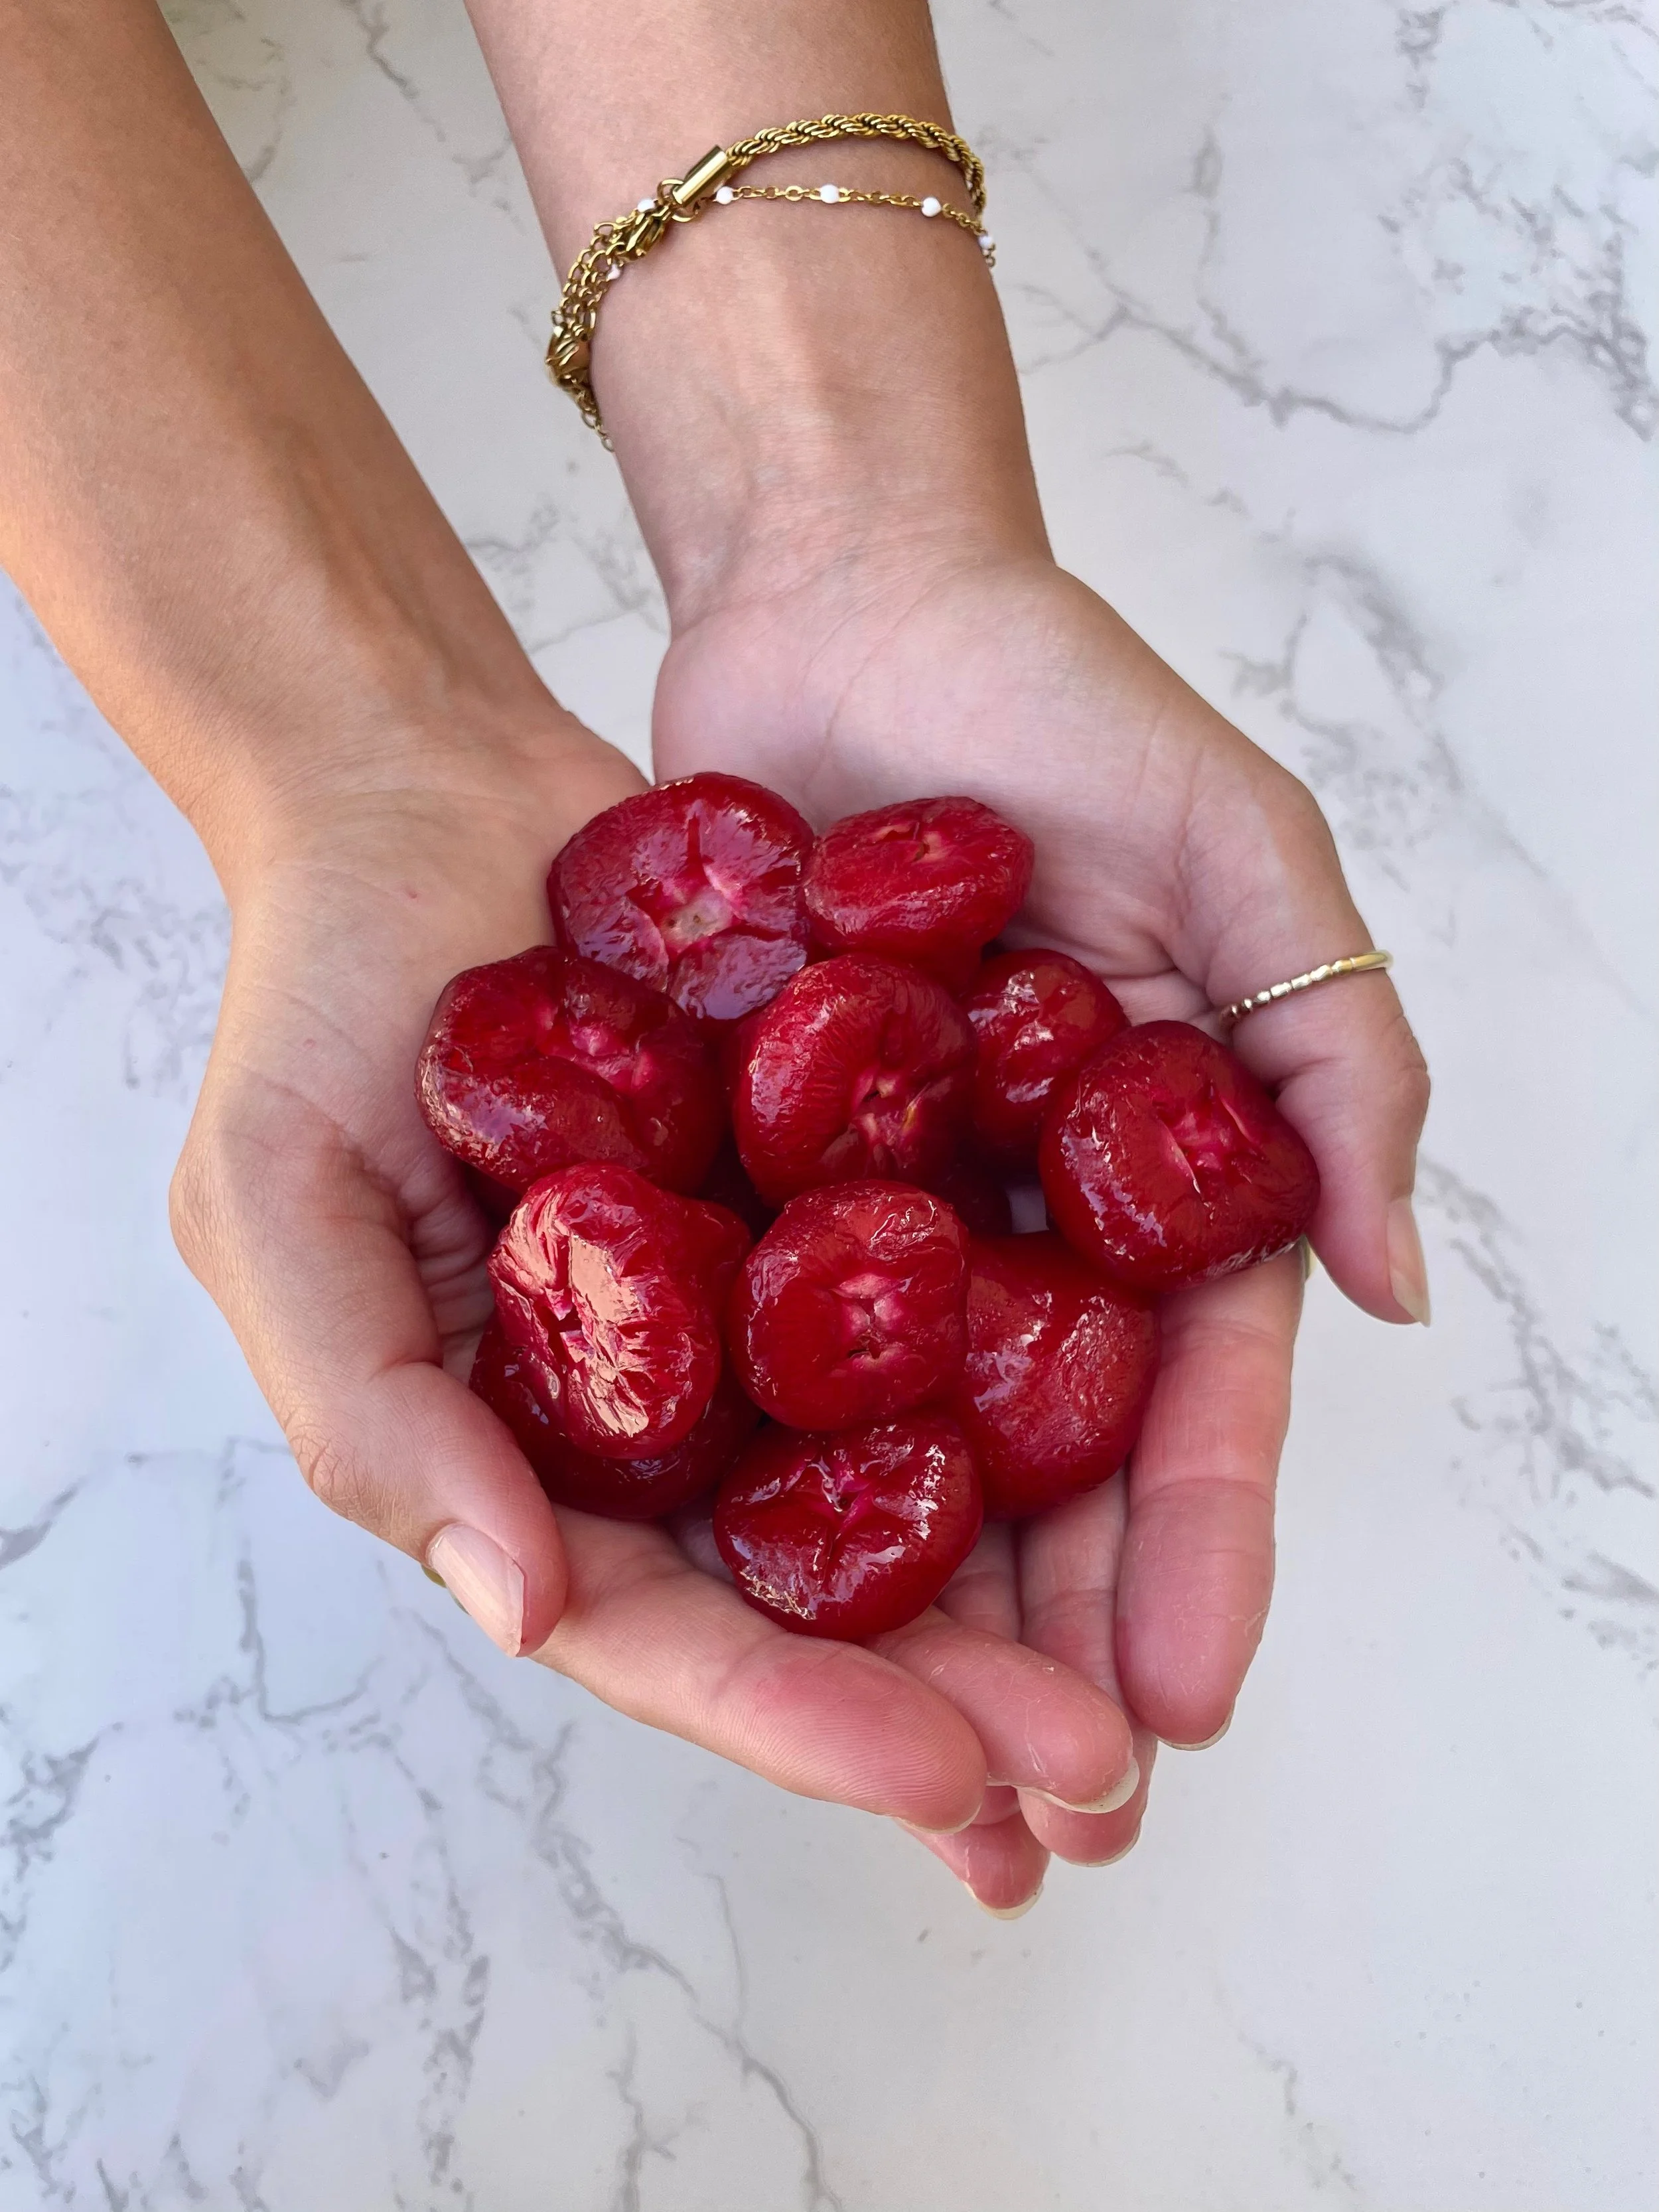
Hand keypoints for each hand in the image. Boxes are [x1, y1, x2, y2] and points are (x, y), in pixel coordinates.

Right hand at [170, 711, 1139, 1893]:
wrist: (424, 794)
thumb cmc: (316, 1000)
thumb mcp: (278, 1206)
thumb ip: (373, 1414)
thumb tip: (524, 1607)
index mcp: (525, 1456)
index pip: (664, 1631)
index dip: (795, 1719)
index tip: (942, 1777)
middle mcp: (660, 1411)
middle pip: (816, 1598)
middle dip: (954, 1700)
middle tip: (1099, 1773)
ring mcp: (759, 1307)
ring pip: (908, 1482)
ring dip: (1031, 1592)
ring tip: (1159, 1680)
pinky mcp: (841, 1195)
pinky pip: (955, 1299)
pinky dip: (1044, 1383)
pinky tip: (1158, 1449)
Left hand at [652, 548, 1431, 1898]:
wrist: (839, 601)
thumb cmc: (1061, 705)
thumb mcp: (1242, 855)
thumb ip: (1334, 1056)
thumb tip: (1399, 1291)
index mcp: (1158, 1175)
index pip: (1193, 1405)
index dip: (1199, 1559)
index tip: (1179, 1708)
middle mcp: (1023, 1220)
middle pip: (1043, 1475)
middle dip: (1052, 1648)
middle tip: (1039, 1819)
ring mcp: (878, 1212)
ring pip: (894, 1457)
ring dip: (906, 1623)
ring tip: (899, 1778)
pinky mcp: (740, 1175)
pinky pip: (742, 1345)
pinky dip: (748, 1474)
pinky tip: (728, 1603)